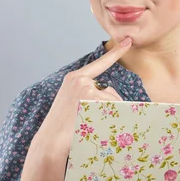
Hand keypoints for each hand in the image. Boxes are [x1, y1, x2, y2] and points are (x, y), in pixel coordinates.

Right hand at [34, 36, 132, 157]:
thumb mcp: (72, 102)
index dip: (116, 53)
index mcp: (74, 78)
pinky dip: (109, 117)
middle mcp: (80, 79)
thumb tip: (111, 94)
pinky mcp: (91, 97)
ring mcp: (86, 87)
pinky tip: (93, 122)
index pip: (100, 64)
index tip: (128, 41)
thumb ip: (88, 93)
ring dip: (108, 114)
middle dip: (108, 107)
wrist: (51, 139)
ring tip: (88, 122)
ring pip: (112, 101)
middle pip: (110, 92)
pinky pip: (111, 107)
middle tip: (90, 120)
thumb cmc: (62, 126)